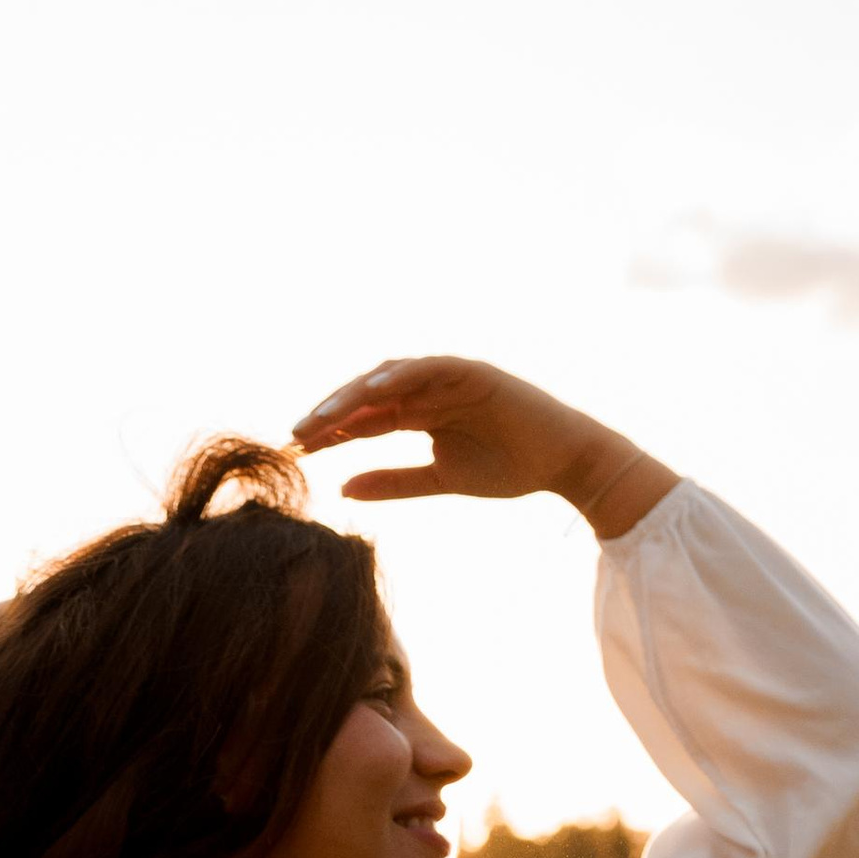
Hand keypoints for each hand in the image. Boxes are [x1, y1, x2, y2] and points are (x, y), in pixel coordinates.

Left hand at [292, 356, 675, 541]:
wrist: (563, 465)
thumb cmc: (508, 469)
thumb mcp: (440, 480)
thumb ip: (393, 482)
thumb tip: (342, 490)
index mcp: (419, 413)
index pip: (363, 420)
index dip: (328, 434)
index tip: (295, 452)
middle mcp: (429, 390)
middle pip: (367, 397)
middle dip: (331, 415)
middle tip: (296, 436)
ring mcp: (450, 378)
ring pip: (391, 379)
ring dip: (354, 394)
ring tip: (322, 418)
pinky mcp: (474, 372)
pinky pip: (430, 368)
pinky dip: (400, 376)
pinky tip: (370, 394)